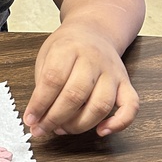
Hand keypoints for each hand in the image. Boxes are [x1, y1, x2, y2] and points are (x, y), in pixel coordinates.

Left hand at [23, 23, 139, 137]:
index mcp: (68, 49)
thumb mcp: (46, 55)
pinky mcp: (126, 83)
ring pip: (101, 105)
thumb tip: (37, 115)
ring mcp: (112, 72)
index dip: (40, 104)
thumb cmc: (67, 47)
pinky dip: (119, 123)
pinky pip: (131, 107)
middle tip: (42, 129)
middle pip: (75, 95)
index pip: (53, 79)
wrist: (95, 31)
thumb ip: (43, 84)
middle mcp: (93, 60)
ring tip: (63, 129)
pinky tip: (102, 130)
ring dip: (80, 125)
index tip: (30, 119)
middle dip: (55, 118)